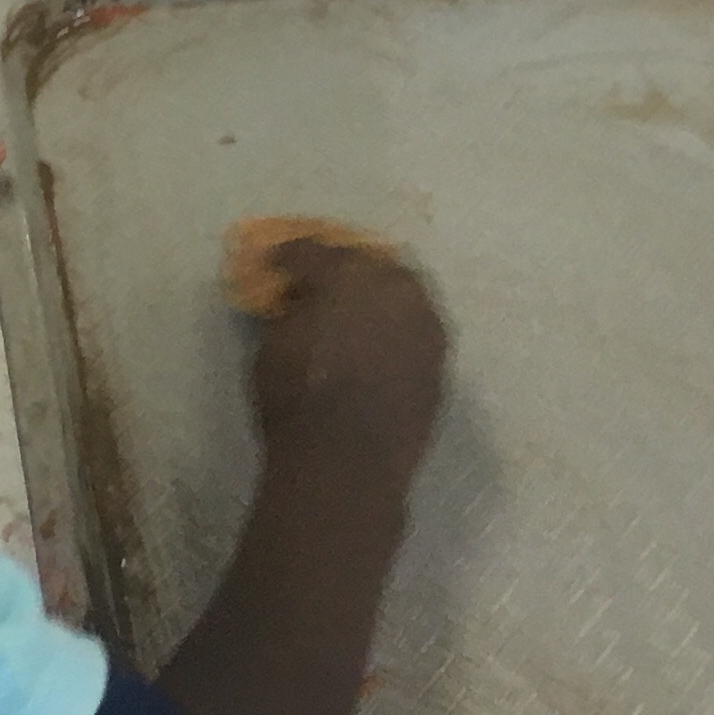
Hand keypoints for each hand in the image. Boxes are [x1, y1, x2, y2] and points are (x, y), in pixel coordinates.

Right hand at [249, 241, 450, 480]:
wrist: (349, 463)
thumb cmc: (298, 399)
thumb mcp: (273, 346)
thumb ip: (288, 312)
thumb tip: (297, 301)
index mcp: (349, 275)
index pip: (314, 252)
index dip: (290, 254)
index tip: (276, 262)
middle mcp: (397, 289)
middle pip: (370, 264)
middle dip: (344, 269)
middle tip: (323, 283)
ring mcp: (426, 325)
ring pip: (402, 294)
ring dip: (378, 297)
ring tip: (356, 313)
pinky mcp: (440, 361)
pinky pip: (416, 330)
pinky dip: (396, 330)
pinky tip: (378, 345)